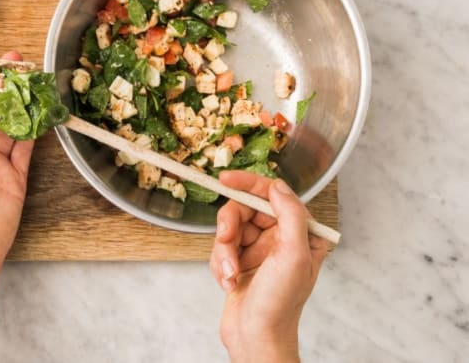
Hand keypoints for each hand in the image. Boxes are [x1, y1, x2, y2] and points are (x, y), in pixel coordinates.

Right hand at [210, 171, 327, 361]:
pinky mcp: (239, 263)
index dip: (248, 184)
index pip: (272, 195)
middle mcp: (279, 239)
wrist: (256, 339)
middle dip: (230, 227)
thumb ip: (290, 215)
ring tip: (229, 272)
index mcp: (299, 233)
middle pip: (244, 210)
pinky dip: (219, 265)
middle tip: (227, 240)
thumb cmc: (280, 304)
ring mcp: (258, 251)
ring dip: (224, 251)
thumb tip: (278, 186)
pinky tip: (228, 282)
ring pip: (228, 230)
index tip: (226, 179)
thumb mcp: (294, 255)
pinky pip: (219, 249)